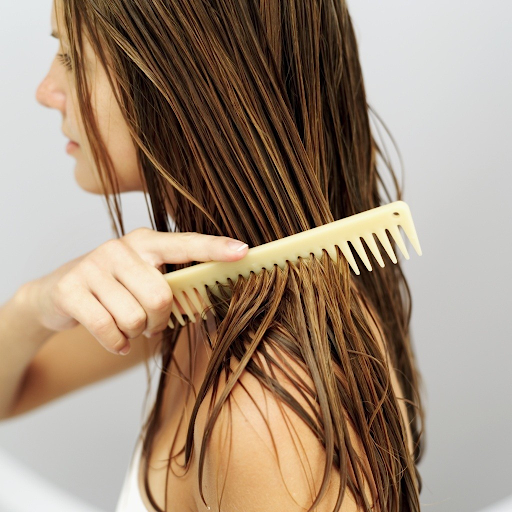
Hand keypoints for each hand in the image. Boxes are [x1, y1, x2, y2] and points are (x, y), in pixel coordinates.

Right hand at [27, 228, 247, 354]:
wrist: (55, 294)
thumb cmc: (112, 288)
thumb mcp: (141, 277)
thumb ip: (169, 283)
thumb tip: (205, 295)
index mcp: (145, 242)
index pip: (185, 244)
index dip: (215, 248)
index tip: (244, 251)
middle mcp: (120, 248)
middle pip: (161, 296)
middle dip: (159, 320)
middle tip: (150, 323)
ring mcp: (93, 265)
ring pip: (135, 317)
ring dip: (135, 332)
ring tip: (127, 326)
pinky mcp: (70, 288)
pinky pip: (107, 328)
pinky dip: (116, 342)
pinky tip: (115, 339)